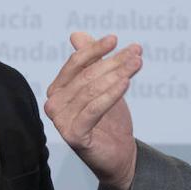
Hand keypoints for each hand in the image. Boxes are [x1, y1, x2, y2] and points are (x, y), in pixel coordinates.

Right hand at [43, 32, 141, 189]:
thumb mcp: (103, 85)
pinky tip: (125, 83)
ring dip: (117, 74)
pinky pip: (94, 109)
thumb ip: (91, 62)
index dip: (95, 49)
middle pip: (87, 75)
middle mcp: (54, 104)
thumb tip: (77, 35)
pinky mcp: (74, 135)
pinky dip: (110, 95)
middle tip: (136, 53)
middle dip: (113, 62)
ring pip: (91, 90)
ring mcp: (61, 121)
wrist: (118, 154)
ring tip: (137, 64)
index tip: (115, 39)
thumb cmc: (109, 119)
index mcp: (57, 89)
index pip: (76, 63)